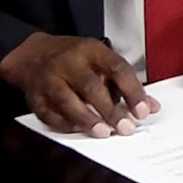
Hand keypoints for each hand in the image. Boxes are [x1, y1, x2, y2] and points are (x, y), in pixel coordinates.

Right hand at [0, 33, 157, 135]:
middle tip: (125, 127)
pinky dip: (65, 124)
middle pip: (90, 86)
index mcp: (91, 50)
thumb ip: (124, 82)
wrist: (33, 54)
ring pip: (66, 100)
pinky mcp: (34, 96)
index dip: (132, 91)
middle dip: (110, 110)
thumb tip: (149, 107)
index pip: (116, 69)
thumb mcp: (100, 58)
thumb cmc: (74, 58)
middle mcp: (69, 62)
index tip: (143, 110)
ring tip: (103, 132)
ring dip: (86, 119)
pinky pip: (48, 114)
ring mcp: (49, 78)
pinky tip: (79, 130)